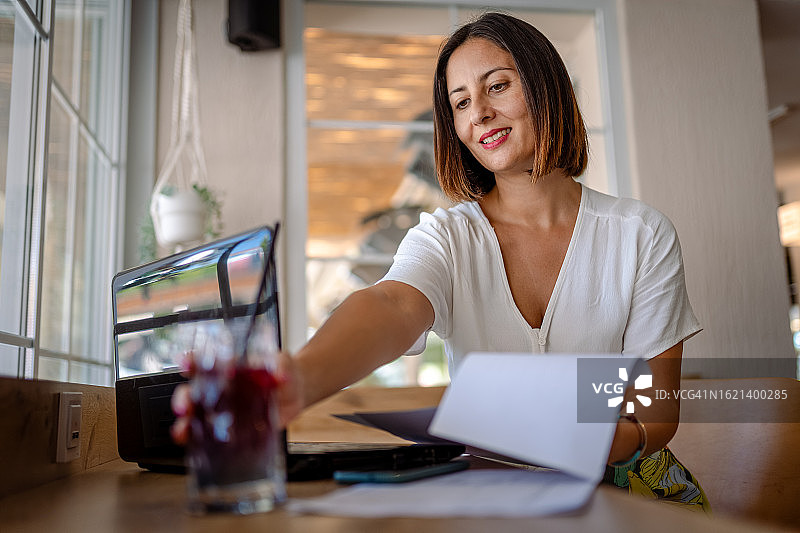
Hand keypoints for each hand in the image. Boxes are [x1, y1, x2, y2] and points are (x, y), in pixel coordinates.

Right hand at [170, 350, 305, 445]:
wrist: (296, 392)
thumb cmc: (284, 372)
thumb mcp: (283, 363)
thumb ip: (280, 366)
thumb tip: (280, 375)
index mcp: (228, 367)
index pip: (203, 361)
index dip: (190, 361)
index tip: (185, 364)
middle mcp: (220, 388)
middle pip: (191, 391)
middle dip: (183, 399)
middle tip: (184, 407)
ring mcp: (223, 409)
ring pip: (195, 416)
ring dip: (185, 423)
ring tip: (184, 431)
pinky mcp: (231, 428)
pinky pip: (210, 435)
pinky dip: (199, 441)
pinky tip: (196, 445)